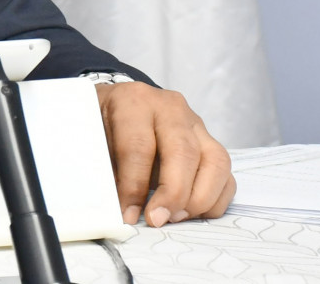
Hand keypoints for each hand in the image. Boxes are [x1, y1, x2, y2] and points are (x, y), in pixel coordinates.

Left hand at [96, 82, 234, 226]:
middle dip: (173, 193)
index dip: (134, 186)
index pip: (139, 147)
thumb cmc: (104, 121)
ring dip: (199, 198)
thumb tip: (116, 210)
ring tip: (175, 218)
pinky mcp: (210, 143)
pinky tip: (192, 214)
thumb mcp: (93, 136)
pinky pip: (226, 174)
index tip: (128, 214)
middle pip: (183, 152)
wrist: (120, 100)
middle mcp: (171, 108)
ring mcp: (196, 124)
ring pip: (215, 162)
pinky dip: (215, 200)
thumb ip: (104, 168)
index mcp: (135, 102)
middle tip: (157, 220)